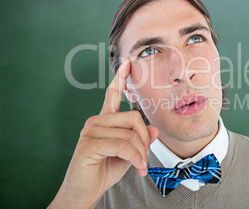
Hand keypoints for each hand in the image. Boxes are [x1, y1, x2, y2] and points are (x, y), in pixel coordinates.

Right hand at [49, 58, 158, 207]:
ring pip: (130, 133)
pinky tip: (137, 168)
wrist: (85, 192)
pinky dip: (135, 158)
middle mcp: (96, 122)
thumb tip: (154, 129)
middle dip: (145, 140)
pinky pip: (123, 146)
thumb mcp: (129, 155)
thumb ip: (140, 140)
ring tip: (140, 167)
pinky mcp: (88, 144)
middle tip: (145, 159)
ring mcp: (90, 131)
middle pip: (134, 118)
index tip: (128, 63)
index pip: (112, 94)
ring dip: (141, 153)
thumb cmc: (104, 171)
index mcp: (104, 121)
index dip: (120, 78)